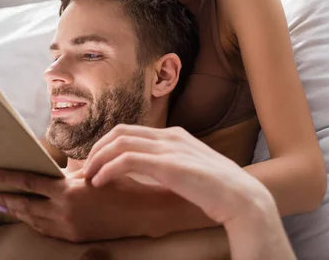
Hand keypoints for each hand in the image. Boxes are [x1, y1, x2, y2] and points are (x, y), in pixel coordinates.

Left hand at [0, 168, 165, 241]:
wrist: (140, 211)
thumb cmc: (117, 183)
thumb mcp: (89, 172)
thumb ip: (66, 174)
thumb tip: (48, 170)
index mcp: (66, 190)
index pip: (28, 182)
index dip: (7, 178)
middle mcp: (63, 211)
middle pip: (25, 205)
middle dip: (6, 199)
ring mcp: (67, 228)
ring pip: (33, 220)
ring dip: (17, 213)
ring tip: (3, 206)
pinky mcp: (74, 238)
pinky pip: (47, 231)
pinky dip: (34, 223)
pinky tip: (28, 218)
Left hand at [83, 124, 274, 225]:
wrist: (242, 197)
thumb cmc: (217, 189)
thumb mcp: (188, 169)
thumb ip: (168, 164)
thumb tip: (146, 172)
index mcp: (174, 135)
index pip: (130, 131)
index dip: (107, 145)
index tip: (95, 162)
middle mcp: (169, 136)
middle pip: (120, 132)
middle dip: (97, 149)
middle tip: (86, 169)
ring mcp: (169, 148)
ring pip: (120, 143)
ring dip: (98, 159)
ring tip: (89, 177)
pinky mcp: (168, 164)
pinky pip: (127, 160)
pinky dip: (108, 169)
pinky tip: (100, 182)